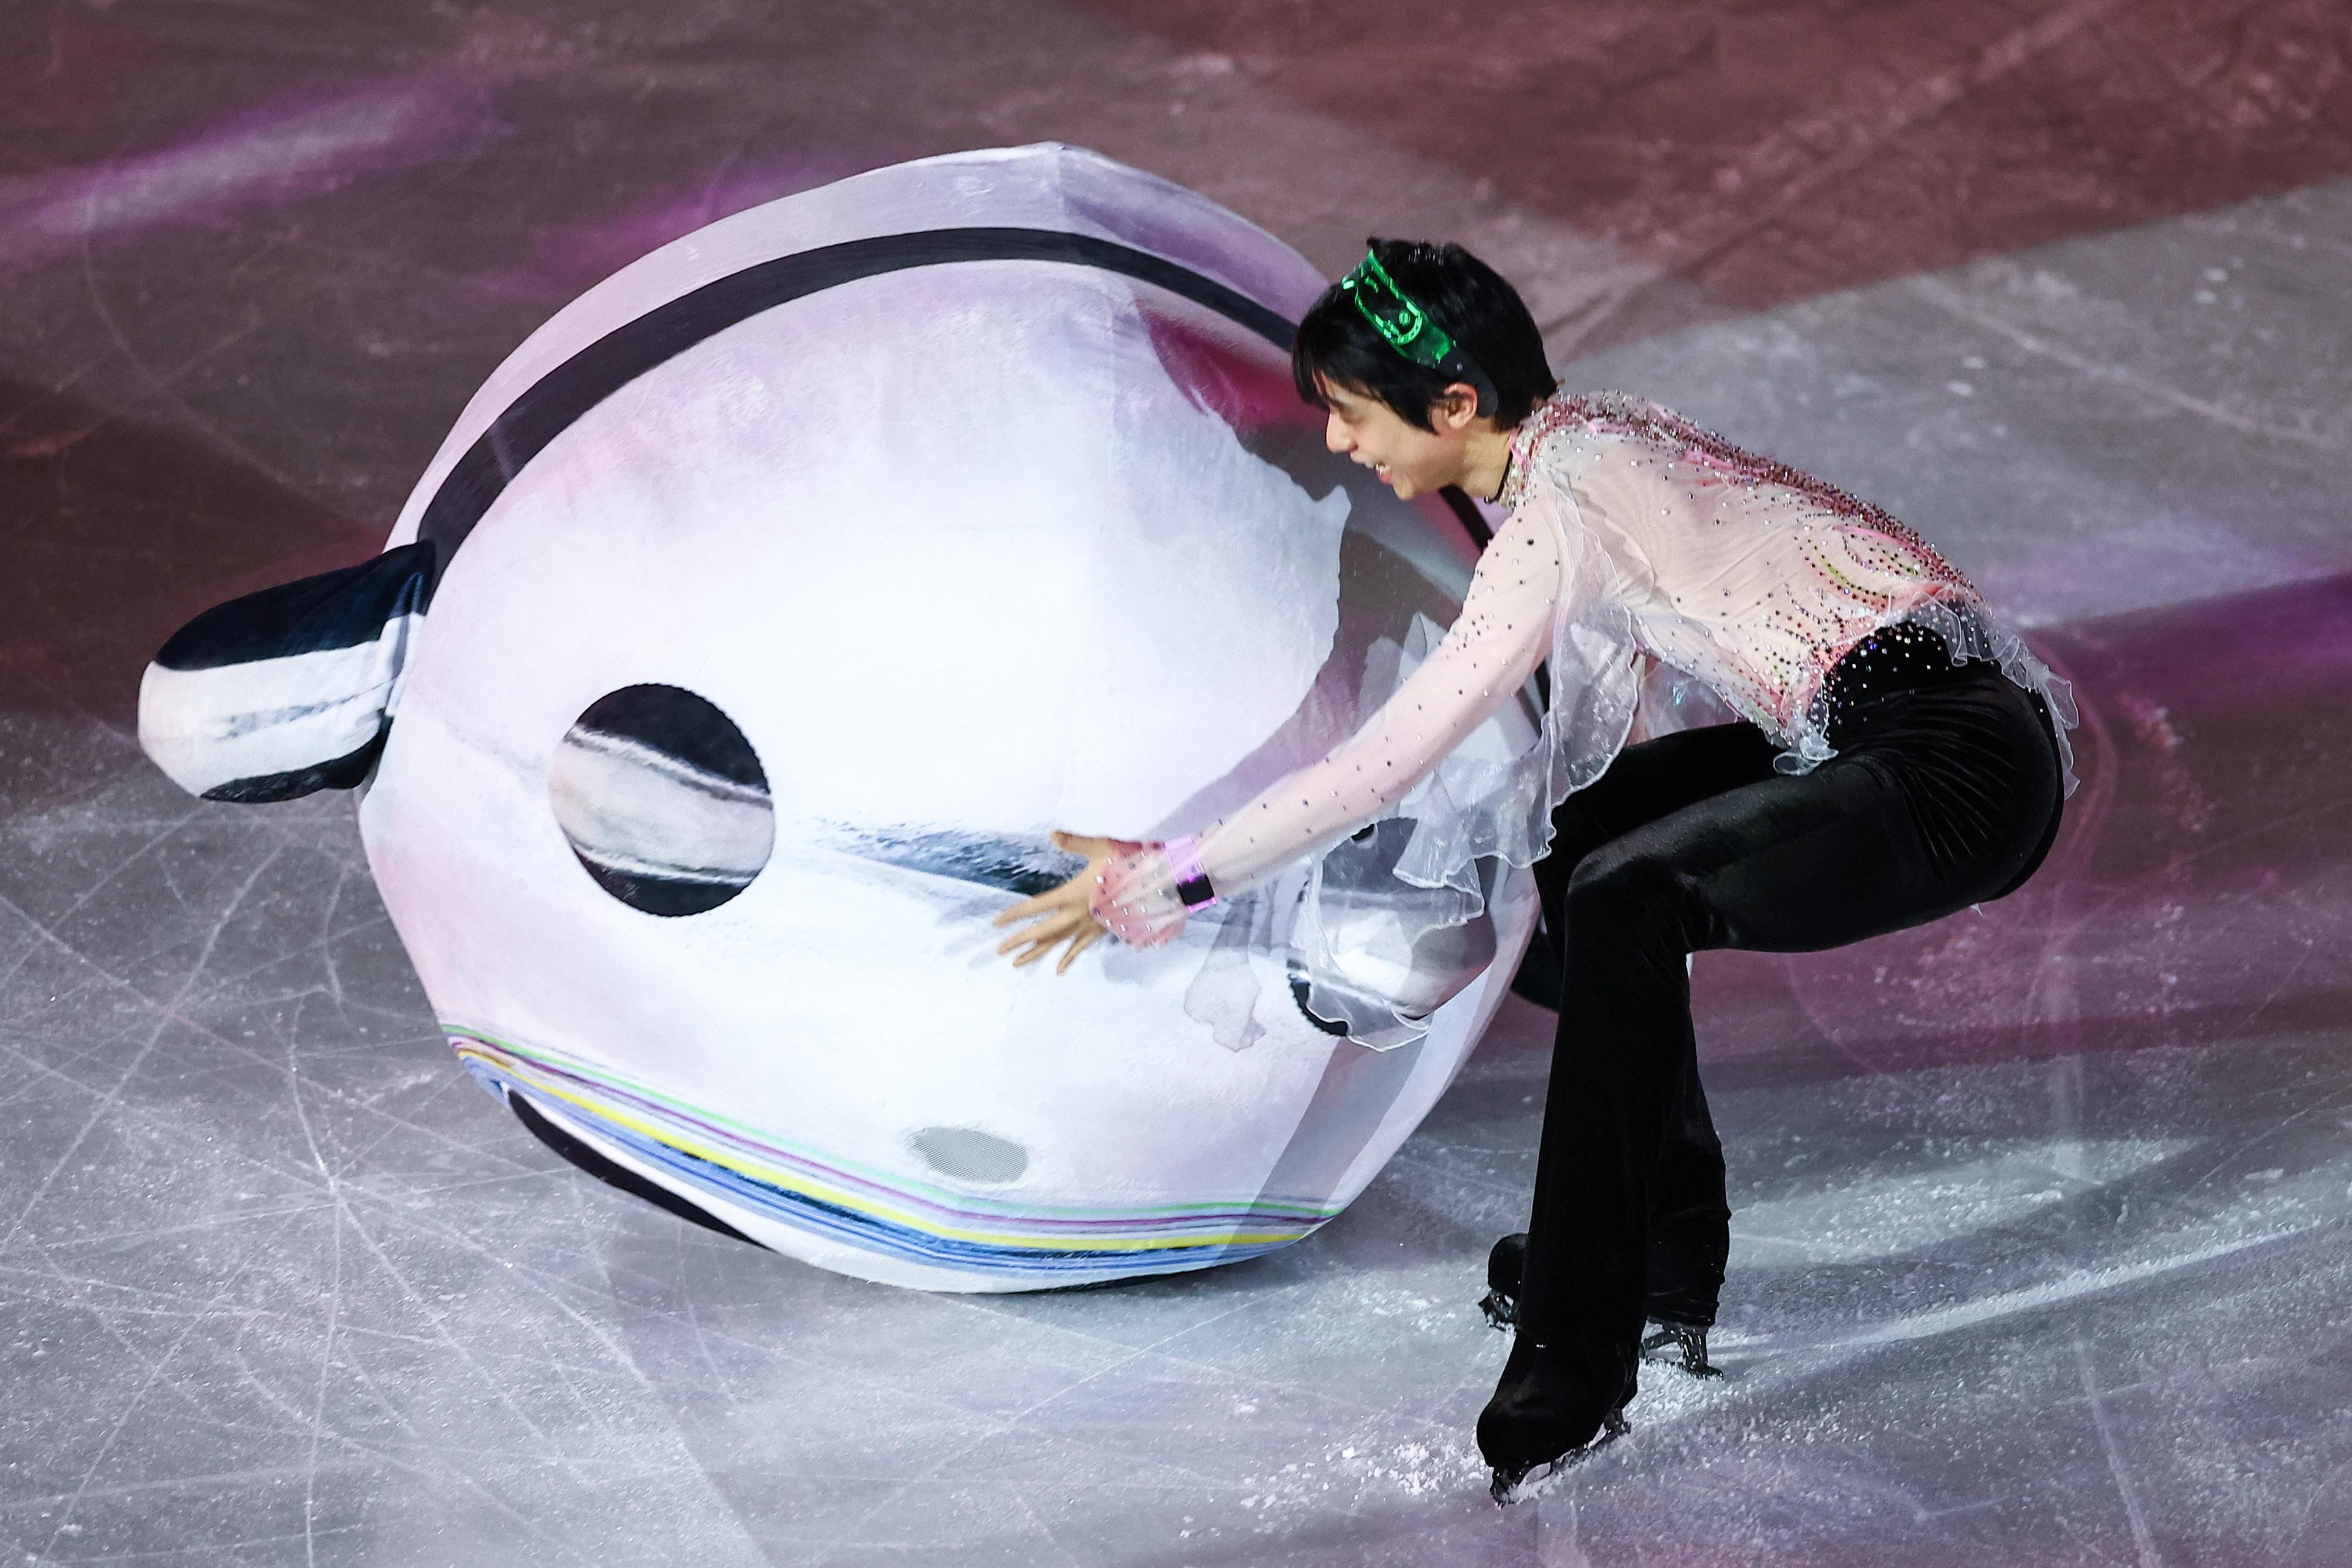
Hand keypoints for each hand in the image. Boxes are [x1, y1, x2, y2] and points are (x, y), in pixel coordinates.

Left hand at [992, 832, 1131, 973]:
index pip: (1036, 907)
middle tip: (999, 951)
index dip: (1015, 914)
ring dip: (1037, 953)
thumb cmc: (1131, 863)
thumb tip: (1052, 835)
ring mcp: (1090, 925)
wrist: (1162, 885)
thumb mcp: (1103, 847)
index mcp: (1073, 894)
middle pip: (1042, 931)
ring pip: (1058, 943)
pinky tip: (1060, 970)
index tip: (997, 923)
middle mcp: (1077, 914)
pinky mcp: (1102, 930)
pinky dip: (1068, 958)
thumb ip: (1076, 843)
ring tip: (1017, 964)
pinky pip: (1080, 948)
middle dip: (1020, 940)